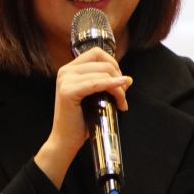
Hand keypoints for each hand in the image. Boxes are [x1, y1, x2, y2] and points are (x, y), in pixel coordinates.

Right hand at [35, 47, 131, 186]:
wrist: (65, 141)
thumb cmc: (80, 122)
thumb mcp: (96, 98)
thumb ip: (108, 85)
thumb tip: (127, 79)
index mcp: (70, 69)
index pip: (97, 53)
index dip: (113, 63)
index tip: (120, 80)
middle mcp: (65, 71)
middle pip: (102, 61)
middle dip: (118, 75)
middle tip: (123, 94)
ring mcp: (65, 80)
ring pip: (103, 73)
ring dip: (118, 87)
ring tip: (122, 102)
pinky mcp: (68, 92)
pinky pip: (96, 84)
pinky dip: (111, 86)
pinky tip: (120, 91)